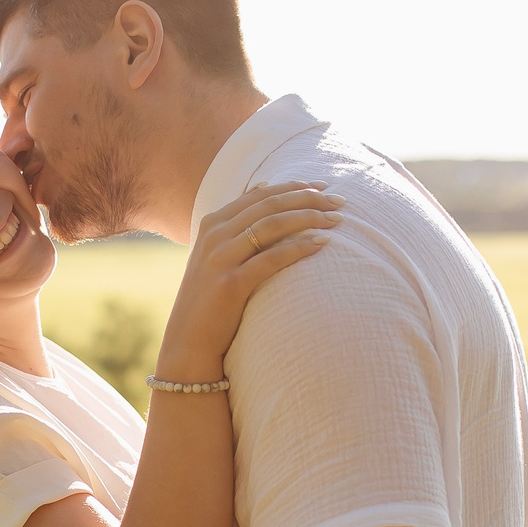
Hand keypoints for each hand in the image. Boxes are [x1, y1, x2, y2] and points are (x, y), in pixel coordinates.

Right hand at [154, 182, 339, 382]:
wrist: (188, 341)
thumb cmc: (210, 298)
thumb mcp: (216, 253)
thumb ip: (236, 224)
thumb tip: (264, 188)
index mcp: (212, 223)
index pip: (260, 194)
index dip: (295, 186)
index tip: (323, 186)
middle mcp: (214, 235)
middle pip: (270, 204)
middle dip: (309, 198)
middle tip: (339, 199)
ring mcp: (220, 258)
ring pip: (272, 225)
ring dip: (309, 217)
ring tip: (336, 219)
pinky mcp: (230, 284)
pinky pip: (271, 258)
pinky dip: (298, 247)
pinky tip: (321, 243)